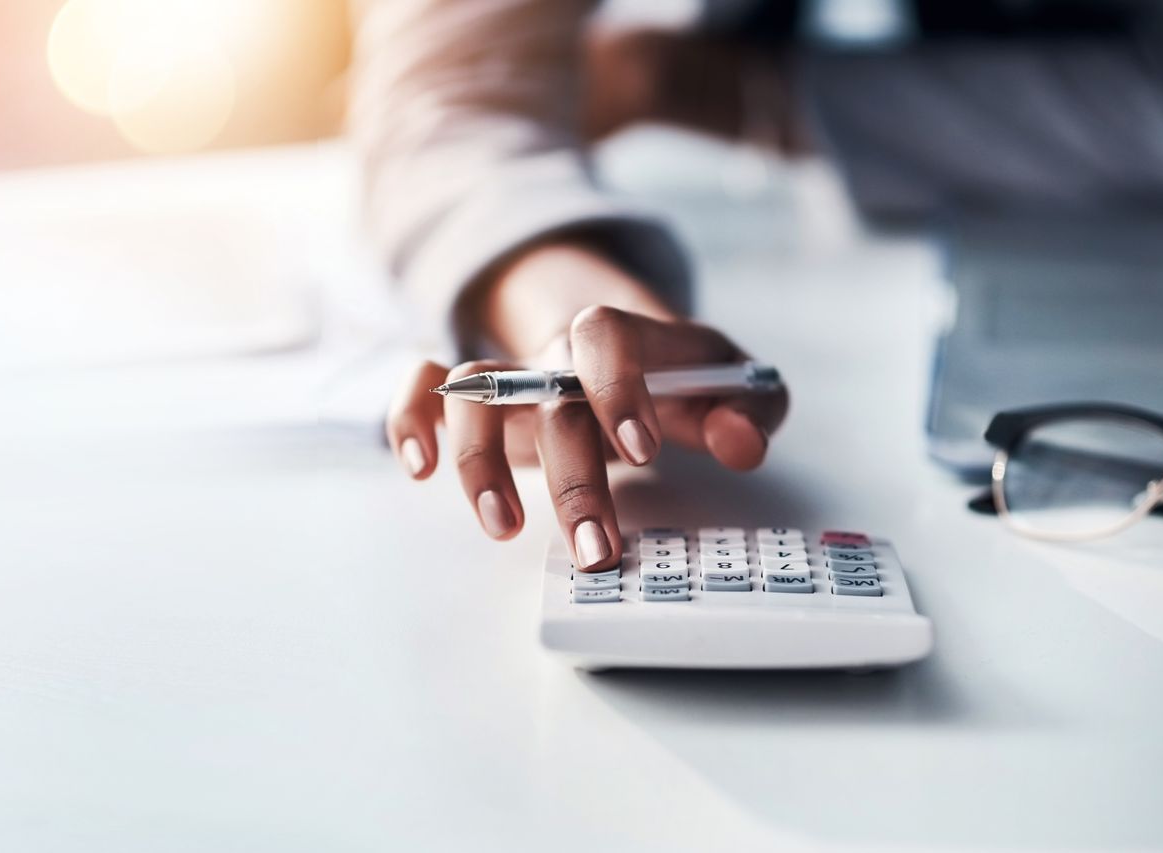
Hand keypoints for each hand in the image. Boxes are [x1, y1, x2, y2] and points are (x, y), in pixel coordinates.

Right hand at [386, 245, 788, 569]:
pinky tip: (420, 467)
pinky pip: (423, 387)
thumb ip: (751, 411)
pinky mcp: (478, 401)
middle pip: (549, 397)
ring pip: (474, 392)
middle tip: (598, 547)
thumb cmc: (681, 378)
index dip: (615, 387)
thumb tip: (740, 443)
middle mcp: (560, 354)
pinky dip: (411, 419)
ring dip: (481, 461)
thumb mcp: (736, 386)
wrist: (627, 348)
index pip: (605, 335)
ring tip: (504, 528)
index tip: (641, 451)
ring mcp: (513, 376)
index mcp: (626, 340)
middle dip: (573, 479)